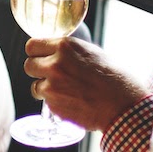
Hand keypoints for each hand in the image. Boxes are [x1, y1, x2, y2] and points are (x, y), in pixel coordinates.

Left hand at [24, 35, 145, 131]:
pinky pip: (46, 102)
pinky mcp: (53, 104)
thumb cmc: (115, 79)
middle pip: (28, 65)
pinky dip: (55, 103)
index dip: (37, 53)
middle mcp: (55, 64)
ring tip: (67, 91)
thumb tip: (53, 51)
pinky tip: (74, 102)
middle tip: (51, 76)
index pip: (32, 45)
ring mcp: (52, 86)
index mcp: (65, 46)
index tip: (41, 58)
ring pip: (35, 86)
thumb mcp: (93, 54)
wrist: (123, 105)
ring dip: (46, 89)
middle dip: (38, 71)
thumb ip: (69, 52)